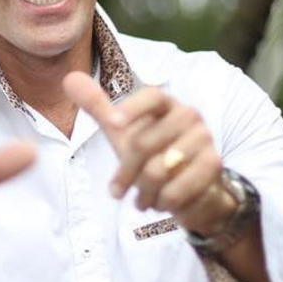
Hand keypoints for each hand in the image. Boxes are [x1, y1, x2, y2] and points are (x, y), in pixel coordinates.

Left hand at [63, 72, 234, 234]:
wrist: (195, 188)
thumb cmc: (155, 155)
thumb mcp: (124, 133)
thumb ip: (98, 107)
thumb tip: (69, 79)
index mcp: (166, 104)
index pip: (152, 96)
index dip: (132, 108)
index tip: (113, 123)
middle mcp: (189, 116)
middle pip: (143, 143)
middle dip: (125, 173)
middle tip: (117, 191)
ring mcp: (204, 139)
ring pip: (157, 169)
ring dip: (142, 192)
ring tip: (141, 199)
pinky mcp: (213, 165)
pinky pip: (176, 188)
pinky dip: (162, 201)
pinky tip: (161, 202)